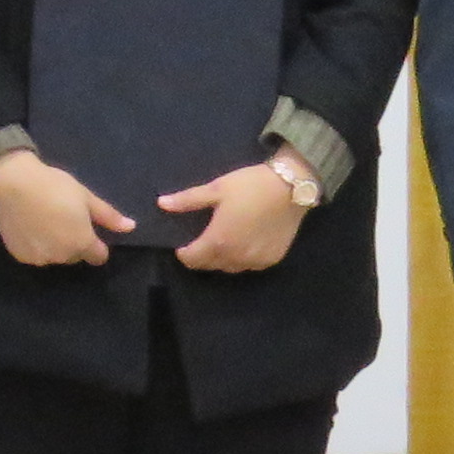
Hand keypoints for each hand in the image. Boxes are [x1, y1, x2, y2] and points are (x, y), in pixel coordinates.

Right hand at [0, 152, 129, 270]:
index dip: (96, 244)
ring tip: (44, 222)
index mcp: (82, 242)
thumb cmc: (54, 186)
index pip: (98, 257)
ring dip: (54, 246)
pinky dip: (35, 246)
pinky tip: (29, 227)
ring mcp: (40, 258)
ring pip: (55, 257)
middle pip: (75, 256)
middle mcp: (62, 256)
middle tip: (63, 220)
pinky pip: (35, 256)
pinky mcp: (21, 256)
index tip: (86, 228)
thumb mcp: (86, 197)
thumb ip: (108, 216)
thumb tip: (131, 227)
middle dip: (73, 243)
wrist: (13, 182)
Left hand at [163, 163, 308, 275]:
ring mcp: (256, 261)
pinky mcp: (272, 260)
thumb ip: (187, 200)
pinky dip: (243, 258)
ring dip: (222, 259)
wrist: (292, 187)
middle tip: (202, 239)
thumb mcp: (216, 189)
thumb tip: (161, 204)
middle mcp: (236, 258)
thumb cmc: (250, 185)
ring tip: (223, 240)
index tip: (183, 243)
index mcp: (218, 242)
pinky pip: (250, 266)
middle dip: (202, 256)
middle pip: (210, 265)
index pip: (192, 260)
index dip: (184, 253)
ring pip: (230, 268)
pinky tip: (244, 242)